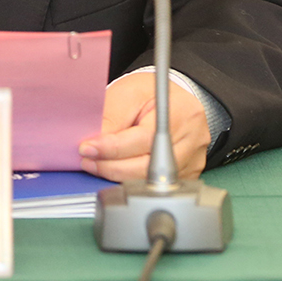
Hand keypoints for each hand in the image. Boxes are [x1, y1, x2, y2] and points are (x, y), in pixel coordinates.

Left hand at [80, 71, 210, 183]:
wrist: (170, 99)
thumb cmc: (149, 94)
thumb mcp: (126, 94)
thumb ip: (110, 118)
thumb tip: (92, 145)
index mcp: (179, 112)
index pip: (143, 138)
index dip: (112, 147)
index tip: (87, 149)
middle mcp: (192, 138)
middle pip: (148, 165)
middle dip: (112, 166)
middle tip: (88, 161)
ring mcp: (193, 159)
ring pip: (151, 180)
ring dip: (120, 175)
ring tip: (99, 165)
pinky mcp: (189, 173)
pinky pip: (157, 186)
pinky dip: (133, 181)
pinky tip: (118, 171)